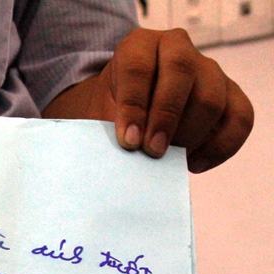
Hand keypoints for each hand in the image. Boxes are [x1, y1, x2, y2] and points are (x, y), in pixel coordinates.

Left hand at [45, 28, 252, 172]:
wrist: (127, 112)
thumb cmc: (110, 111)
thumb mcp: (98, 113)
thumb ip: (106, 127)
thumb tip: (122, 153)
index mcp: (138, 46)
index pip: (137, 68)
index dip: (133, 106)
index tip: (128, 141)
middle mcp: (176, 49)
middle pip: (181, 74)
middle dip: (166, 117)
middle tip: (153, 151)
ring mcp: (207, 69)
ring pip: (212, 97)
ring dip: (191, 135)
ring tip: (169, 160)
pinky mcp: (230, 94)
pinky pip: (239, 118)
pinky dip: (219, 147)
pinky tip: (193, 164)